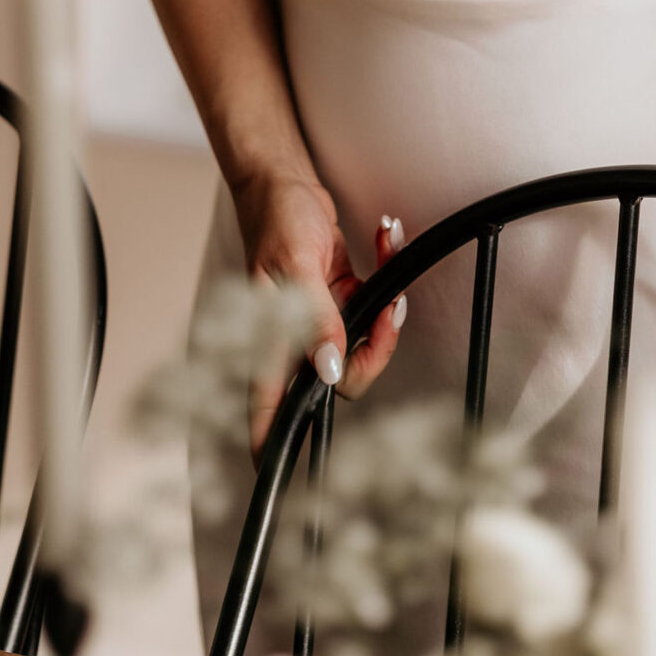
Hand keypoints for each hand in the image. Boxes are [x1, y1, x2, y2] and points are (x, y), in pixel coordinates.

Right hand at [234, 171, 405, 452]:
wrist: (286, 182)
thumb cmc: (276, 219)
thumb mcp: (295, 266)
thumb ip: (315, 320)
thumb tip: (328, 369)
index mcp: (268, 339)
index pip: (268, 407)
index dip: (273, 443)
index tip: (277, 473)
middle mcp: (293, 339)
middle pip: (340, 381)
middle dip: (376, 347)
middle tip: (387, 310)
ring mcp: (319, 324)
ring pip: (364, 347)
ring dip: (386, 307)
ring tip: (385, 255)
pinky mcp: (339, 303)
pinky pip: (372, 312)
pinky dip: (386, 278)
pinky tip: (383, 238)